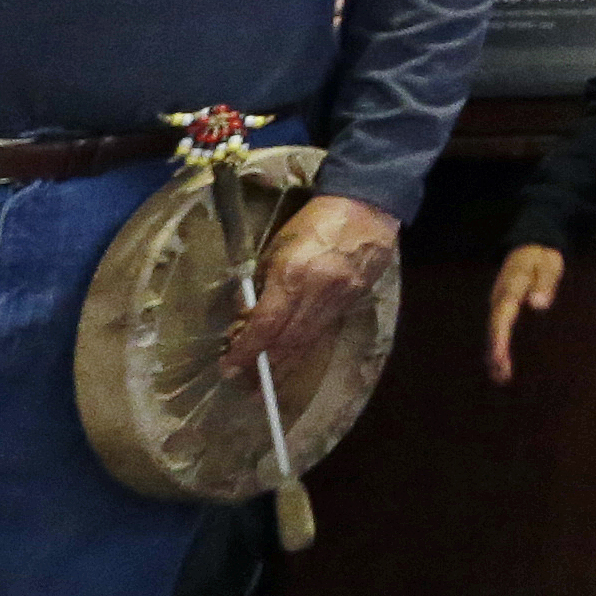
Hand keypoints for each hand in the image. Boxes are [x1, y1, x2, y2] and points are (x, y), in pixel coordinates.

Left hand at [224, 194, 400, 381]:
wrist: (366, 208)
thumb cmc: (313, 222)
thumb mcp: (276, 248)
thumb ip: (261, 284)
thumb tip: (245, 316)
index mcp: (293, 276)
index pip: (265, 324)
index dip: (246, 350)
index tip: (229, 367)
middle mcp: (316, 294)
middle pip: (287, 341)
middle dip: (264, 366)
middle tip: (247, 387)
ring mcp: (338, 300)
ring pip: (307, 343)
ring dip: (285, 366)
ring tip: (268, 386)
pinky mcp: (353, 302)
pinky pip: (323, 332)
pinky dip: (305, 349)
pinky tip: (293, 360)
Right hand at [483, 244, 563, 383]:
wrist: (532, 245)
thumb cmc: (543, 257)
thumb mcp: (549, 265)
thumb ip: (545, 283)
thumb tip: (539, 304)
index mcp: (510, 288)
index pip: (501, 316)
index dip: (499, 338)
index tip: (499, 357)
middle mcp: (500, 297)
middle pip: (494, 328)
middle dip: (495, 352)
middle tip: (501, 375)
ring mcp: (499, 303)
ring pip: (493, 332)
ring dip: (495, 353)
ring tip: (500, 377)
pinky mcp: (503, 307)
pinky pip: (498, 329)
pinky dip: (498, 346)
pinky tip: (501, 364)